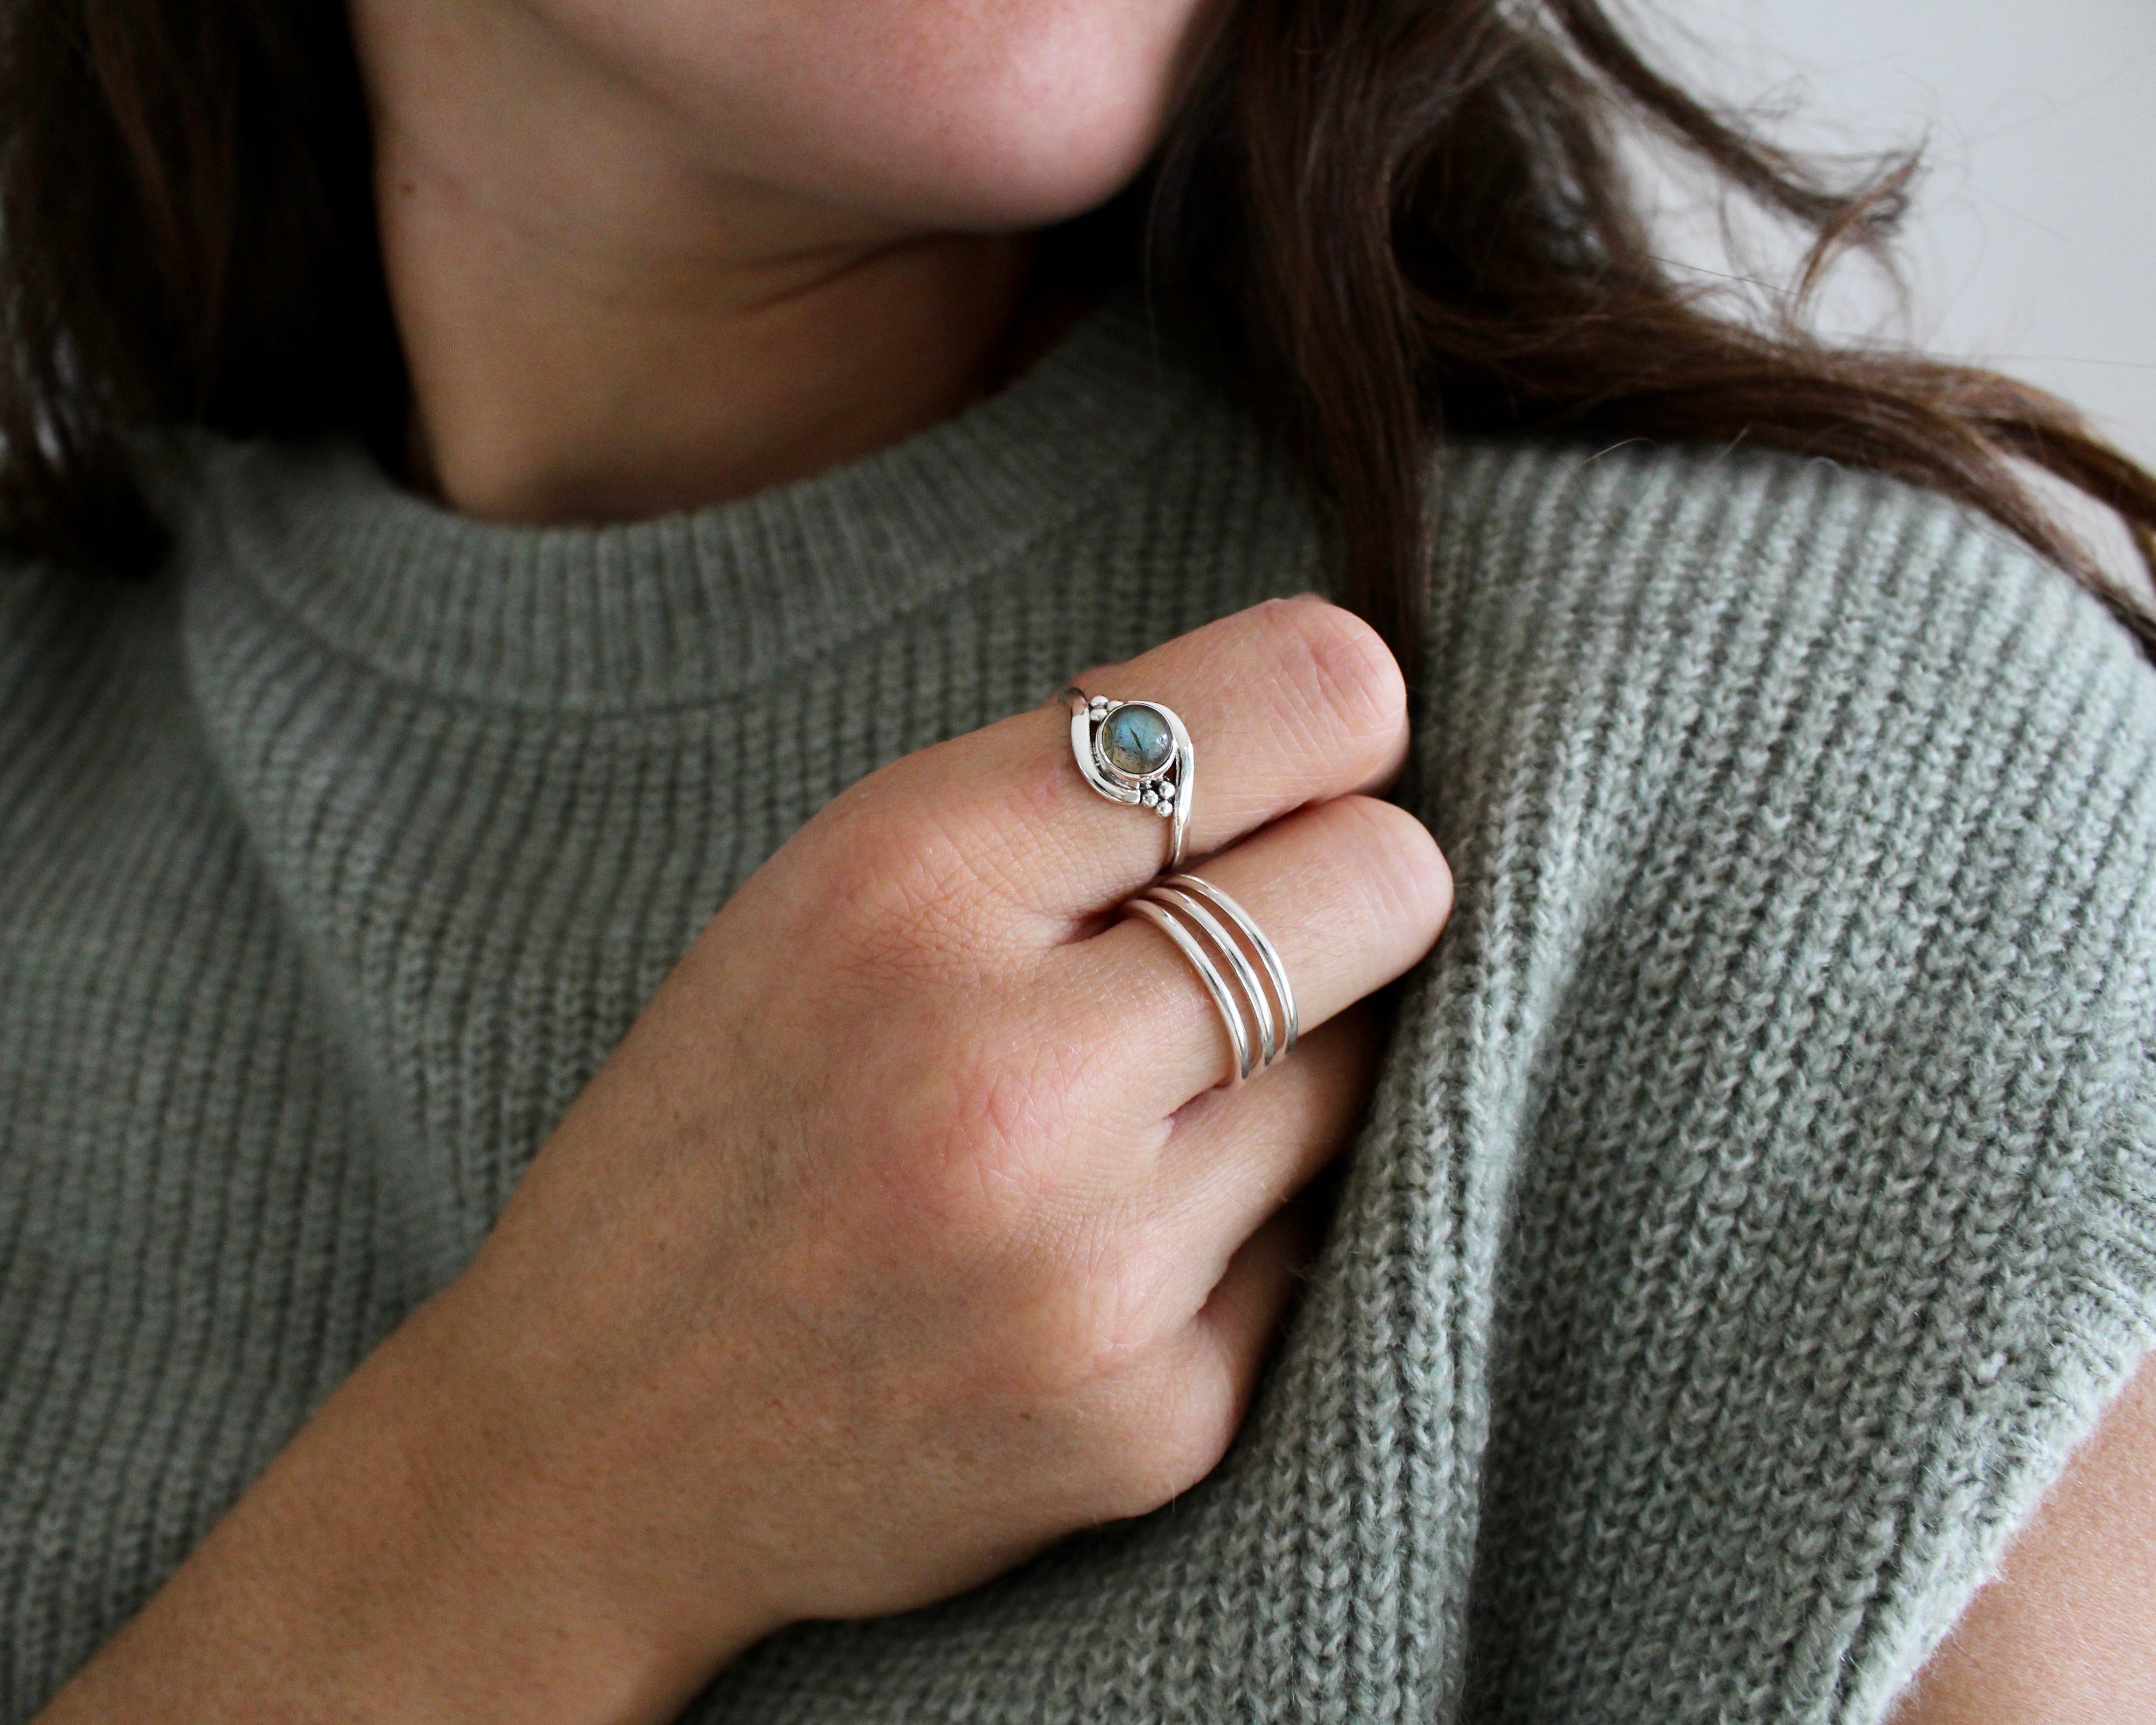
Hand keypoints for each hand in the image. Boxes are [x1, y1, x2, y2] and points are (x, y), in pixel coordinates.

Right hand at [40, 596, 1450, 1724]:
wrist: (596, 1447)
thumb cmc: (726, 1125)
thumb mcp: (828, 891)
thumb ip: (1060, 791)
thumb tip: (1338, 710)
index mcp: (911, 881)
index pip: (1285, 707)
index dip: (1340, 711)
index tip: (1331, 745)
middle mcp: (1012, 1074)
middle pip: (1385, 882)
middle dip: (1355, 883)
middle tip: (1273, 920)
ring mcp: (1092, 1268)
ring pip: (1364, 1072)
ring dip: (1287, 1067)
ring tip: (1129, 1113)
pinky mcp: (1153, 1420)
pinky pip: (1314, 1246)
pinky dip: (1239, 1229)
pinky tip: (1098, 1253)